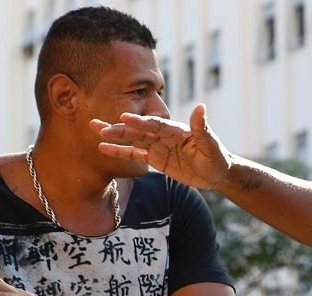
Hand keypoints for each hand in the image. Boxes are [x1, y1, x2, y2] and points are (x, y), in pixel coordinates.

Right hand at [93, 104, 230, 189]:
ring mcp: (157, 146)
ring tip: (95, 130)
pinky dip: (120, 151)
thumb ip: (202, 127)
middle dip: (119, 129)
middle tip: (99, 125)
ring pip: (133, 140)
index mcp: (175, 130)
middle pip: (138, 131)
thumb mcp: (210, 144)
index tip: (124, 118)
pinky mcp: (155, 158)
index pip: (154, 125)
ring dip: (115, 136)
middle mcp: (163, 135)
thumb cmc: (216, 157)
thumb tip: (201, 107)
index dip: (140, 122)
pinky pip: (135, 154)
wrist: (216, 172)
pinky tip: (104, 148)